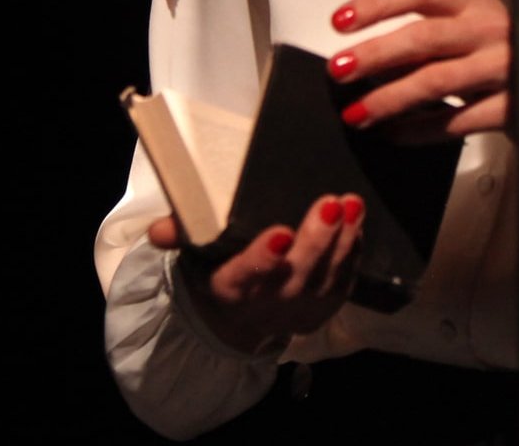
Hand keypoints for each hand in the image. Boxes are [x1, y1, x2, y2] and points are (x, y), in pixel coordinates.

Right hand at [149, 193, 365, 352]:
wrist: (238, 316)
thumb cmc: (217, 267)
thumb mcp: (194, 254)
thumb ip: (181, 235)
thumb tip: (160, 231)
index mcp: (229, 290)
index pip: (244, 278)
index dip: (263, 259)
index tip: (281, 233)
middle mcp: (267, 306)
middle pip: (294, 278)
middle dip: (315, 242)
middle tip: (330, 203)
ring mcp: (299, 311)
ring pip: (325, 281)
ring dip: (342, 244)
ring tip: (353, 205)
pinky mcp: (324, 309)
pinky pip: (343, 285)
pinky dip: (353, 256)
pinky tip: (359, 225)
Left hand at [328, 0, 518, 141]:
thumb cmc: (506, 63)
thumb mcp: (470, 37)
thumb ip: (426, 41)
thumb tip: (363, 57)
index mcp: (474, 1)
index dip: (374, 5)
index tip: (338, 23)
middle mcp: (491, 27)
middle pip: (422, 36)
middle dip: (373, 54)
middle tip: (336, 71)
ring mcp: (506, 66)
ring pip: (434, 81)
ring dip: (388, 99)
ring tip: (356, 113)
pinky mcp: (513, 107)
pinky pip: (453, 121)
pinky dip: (417, 131)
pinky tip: (393, 135)